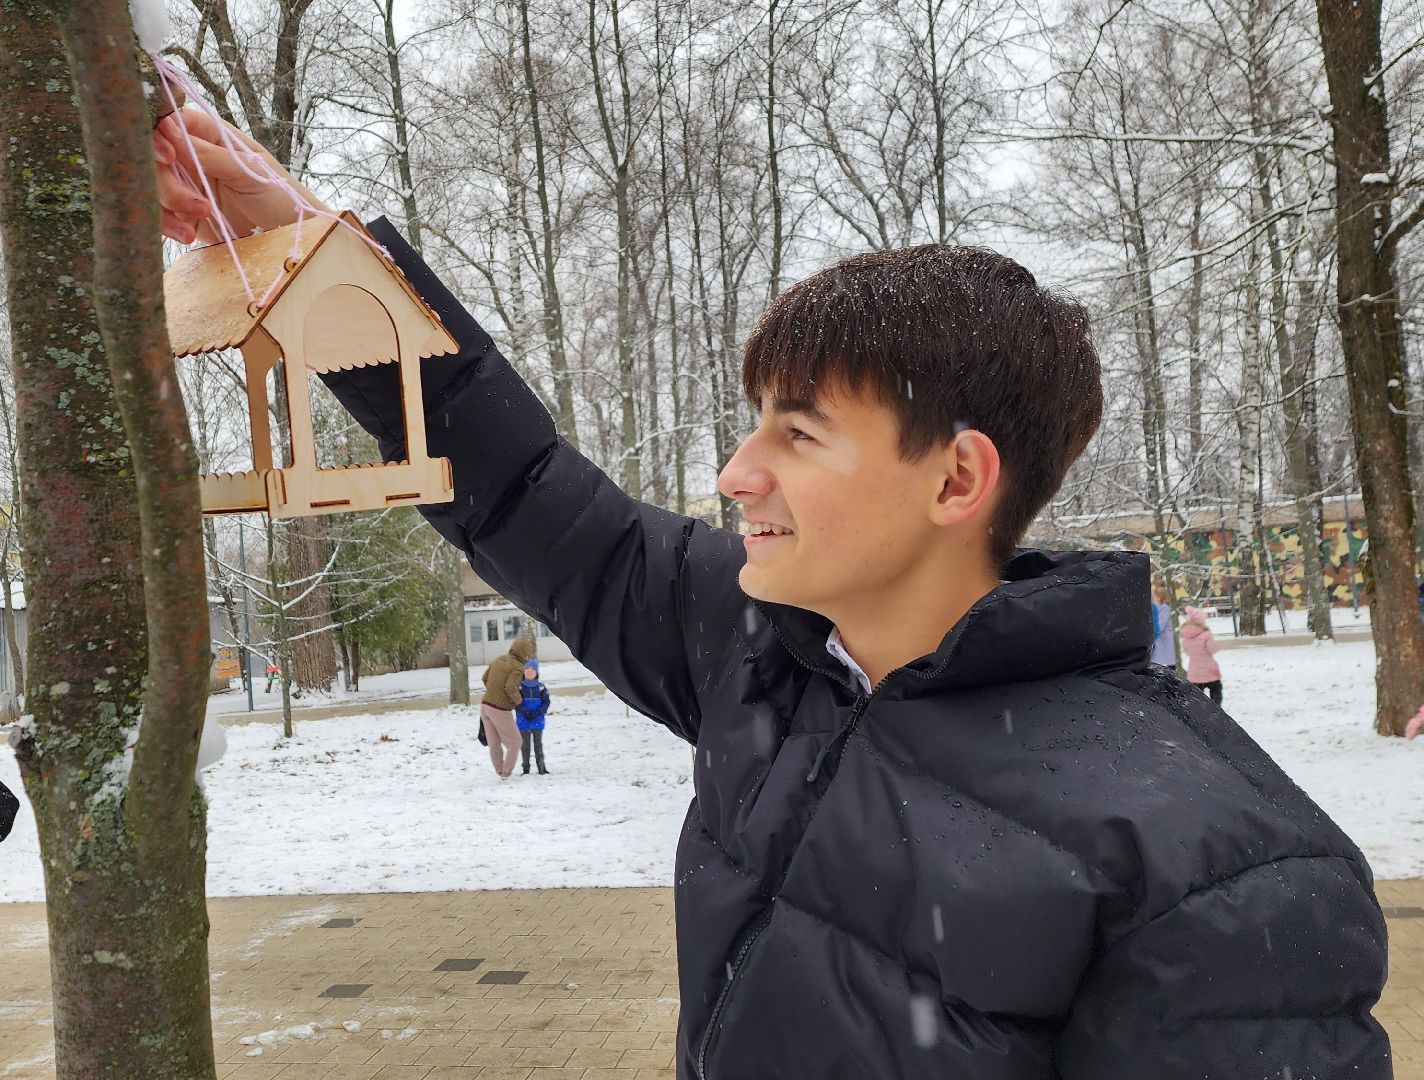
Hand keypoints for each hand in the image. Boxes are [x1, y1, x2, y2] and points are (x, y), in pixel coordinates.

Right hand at [153, 108, 332, 244]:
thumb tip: (169, 131)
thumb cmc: (280, 197)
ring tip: (192, 229)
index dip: (159, 137)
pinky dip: (168, 226)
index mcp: (210, 134)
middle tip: (199, 206)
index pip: (170, 123)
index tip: (169, 157)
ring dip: (167, 209)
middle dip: (167, 184)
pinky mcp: (183, 213)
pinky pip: (159, 214)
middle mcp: (192, 156)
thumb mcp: (249, 172)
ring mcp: (186, 184)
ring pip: (150, 187)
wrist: (290, 237)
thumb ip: (210, 154)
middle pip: (154, 158)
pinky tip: (188, 234)